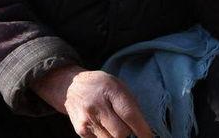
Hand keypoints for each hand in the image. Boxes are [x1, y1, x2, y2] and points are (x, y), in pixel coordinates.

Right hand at [31, 65, 152, 137]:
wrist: (70, 87)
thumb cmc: (100, 86)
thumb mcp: (116, 85)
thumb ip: (129, 104)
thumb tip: (143, 128)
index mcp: (110, 89)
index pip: (129, 114)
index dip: (142, 130)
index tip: (149, 137)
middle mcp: (97, 105)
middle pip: (121, 133)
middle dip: (128, 132)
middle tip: (126, 125)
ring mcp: (87, 120)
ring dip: (117, 137)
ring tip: (114, 125)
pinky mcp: (81, 131)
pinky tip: (104, 127)